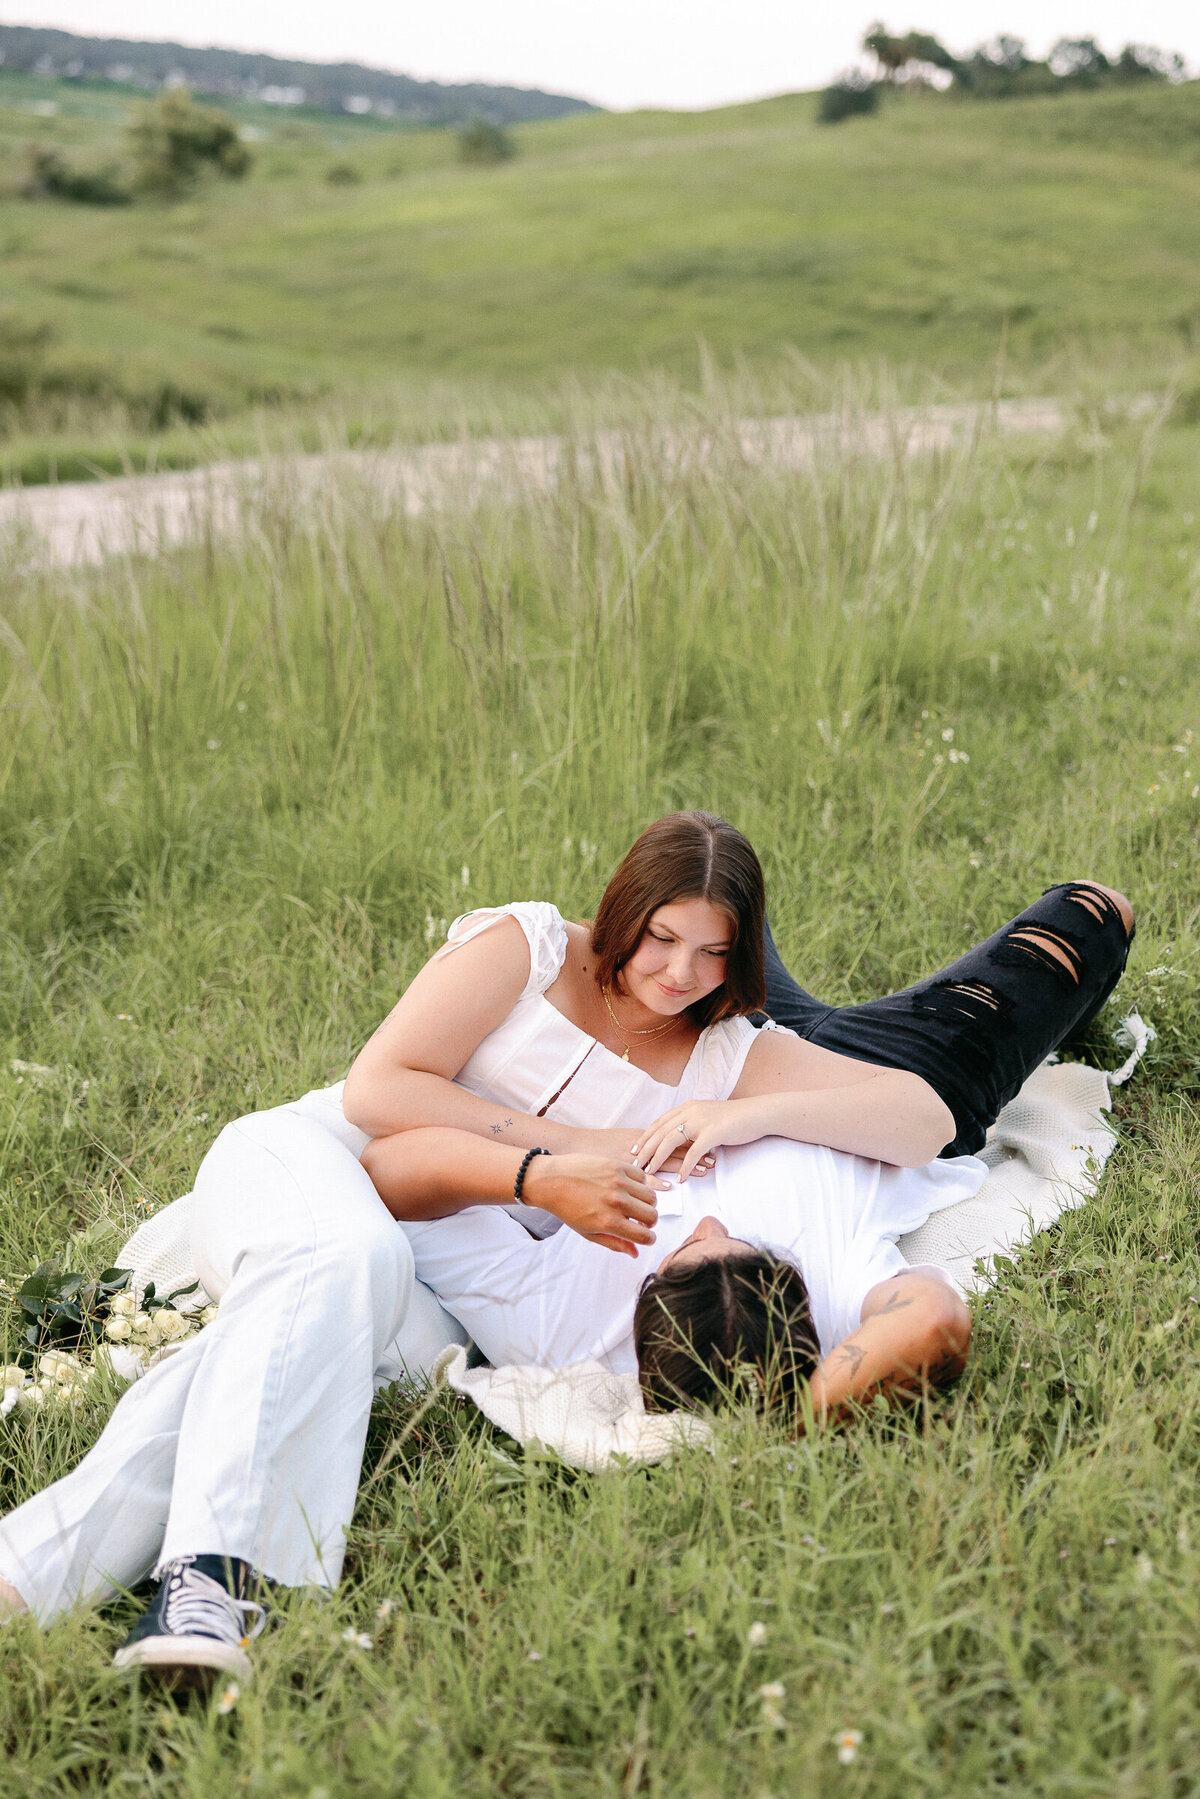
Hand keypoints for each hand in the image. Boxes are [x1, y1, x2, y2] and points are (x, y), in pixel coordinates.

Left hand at [522, 1154, 666, 1256]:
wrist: (550, 1180)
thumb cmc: (567, 1208)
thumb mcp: (588, 1232)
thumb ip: (614, 1243)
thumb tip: (635, 1253)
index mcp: (609, 1223)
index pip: (644, 1236)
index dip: (649, 1239)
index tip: (646, 1236)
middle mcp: (617, 1203)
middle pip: (653, 1216)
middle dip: (649, 1222)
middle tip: (640, 1220)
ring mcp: (618, 1182)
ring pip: (651, 1196)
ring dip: (646, 1203)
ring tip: (634, 1203)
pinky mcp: (617, 1166)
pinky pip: (642, 1176)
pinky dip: (639, 1184)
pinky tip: (628, 1188)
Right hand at [567, 1126, 715, 1179]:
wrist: (569, 1148)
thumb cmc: (593, 1150)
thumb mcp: (619, 1144)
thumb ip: (638, 1149)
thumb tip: (654, 1156)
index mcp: (641, 1138)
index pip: (672, 1140)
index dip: (692, 1144)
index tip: (709, 1148)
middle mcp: (640, 1145)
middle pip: (674, 1149)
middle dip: (696, 1155)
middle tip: (715, 1160)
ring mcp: (630, 1158)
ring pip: (664, 1161)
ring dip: (685, 1167)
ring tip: (704, 1171)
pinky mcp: (618, 1170)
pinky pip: (641, 1177)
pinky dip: (656, 1180)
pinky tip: (670, 1185)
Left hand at [633, 1098, 766, 1180]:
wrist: (757, 1114)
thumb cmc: (734, 1119)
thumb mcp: (708, 1117)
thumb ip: (692, 1125)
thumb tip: (680, 1138)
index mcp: (687, 1108)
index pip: (659, 1123)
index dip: (645, 1137)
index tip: (633, 1150)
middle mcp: (690, 1112)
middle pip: (660, 1131)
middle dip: (645, 1149)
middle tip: (634, 1164)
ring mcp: (701, 1122)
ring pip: (671, 1140)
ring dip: (658, 1157)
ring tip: (649, 1171)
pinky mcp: (713, 1133)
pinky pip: (693, 1153)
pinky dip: (685, 1167)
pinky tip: (679, 1179)